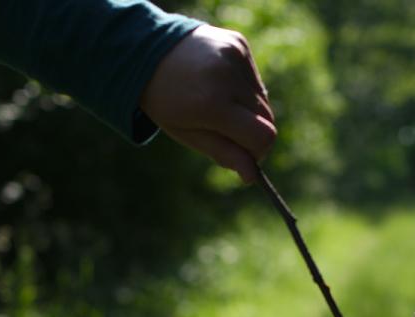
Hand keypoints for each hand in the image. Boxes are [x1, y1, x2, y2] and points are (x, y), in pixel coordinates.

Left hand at [139, 24, 276, 182]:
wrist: (147, 50)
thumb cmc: (165, 100)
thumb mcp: (187, 133)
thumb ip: (223, 153)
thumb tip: (252, 175)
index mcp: (212, 104)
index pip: (262, 136)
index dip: (259, 151)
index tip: (246, 156)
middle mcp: (228, 77)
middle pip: (267, 119)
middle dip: (253, 132)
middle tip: (228, 131)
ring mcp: (236, 56)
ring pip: (263, 99)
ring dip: (248, 109)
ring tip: (218, 101)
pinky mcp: (239, 43)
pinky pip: (255, 79)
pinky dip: (244, 88)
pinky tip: (219, 82)